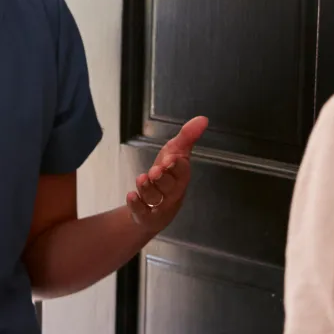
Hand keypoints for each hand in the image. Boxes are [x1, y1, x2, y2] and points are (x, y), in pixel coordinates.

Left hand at [128, 116, 208, 234]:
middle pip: (169, 186)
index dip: (177, 166)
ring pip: (155, 198)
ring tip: (142, 179)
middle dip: (163, 178)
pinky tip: (131, 195)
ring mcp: (159, 206)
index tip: (171, 158)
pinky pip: (141, 211)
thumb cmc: (166, 178)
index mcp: (180, 177)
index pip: (182, 172)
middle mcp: (172, 193)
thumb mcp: (173, 153)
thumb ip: (187, 137)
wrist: (151, 208)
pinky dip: (136, 204)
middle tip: (155, 171)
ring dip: (148, 189)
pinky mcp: (145, 215)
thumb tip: (203, 118)